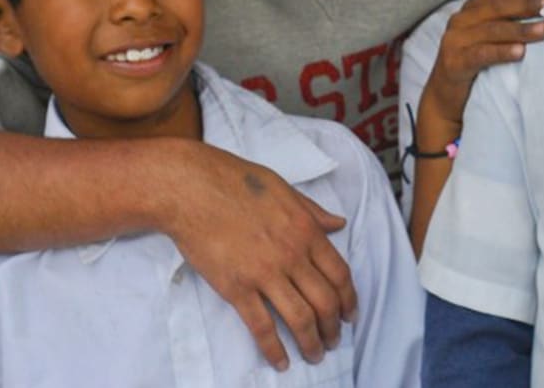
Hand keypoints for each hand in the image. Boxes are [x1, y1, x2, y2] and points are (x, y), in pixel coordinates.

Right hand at [162, 143, 356, 371]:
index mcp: (306, 231)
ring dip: (311, 342)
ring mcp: (265, 274)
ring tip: (314, 355)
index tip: (350, 315)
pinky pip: (262, 326)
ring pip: (300, 318)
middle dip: (333, 327)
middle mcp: (292, 255)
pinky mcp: (237, 288)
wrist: (193, 189)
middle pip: (325, 301)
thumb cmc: (237, 181)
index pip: (339, 274)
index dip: (349, 299)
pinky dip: (274, 349)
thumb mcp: (284, 189)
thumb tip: (339, 224)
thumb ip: (313, 211)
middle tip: (333, 341)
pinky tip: (280, 361)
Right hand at [425, 0, 543, 122]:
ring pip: (492, 30)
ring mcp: (455, 40)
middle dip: (527, 3)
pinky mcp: (454, 62)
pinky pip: (481, 54)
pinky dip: (502, 52)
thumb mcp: (490, 35)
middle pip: (497, 6)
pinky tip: (521, 52)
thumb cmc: (477, 60)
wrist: (446, 94)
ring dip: (522, 29)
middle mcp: (461, 19)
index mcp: (472, 8)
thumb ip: (508, 19)